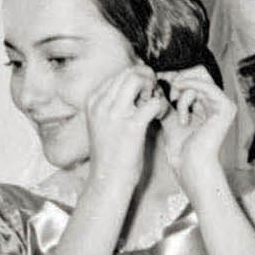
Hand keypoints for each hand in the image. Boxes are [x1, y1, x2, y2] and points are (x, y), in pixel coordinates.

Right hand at [84, 65, 166, 193]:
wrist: (107, 181)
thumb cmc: (110, 154)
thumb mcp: (102, 123)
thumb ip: (112, 103)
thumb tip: (134, 84)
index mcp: (93, 101)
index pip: (118, 75)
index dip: (135, 78)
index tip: (143, 94)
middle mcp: (101, 104)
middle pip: (129, 73)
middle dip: (146, 79)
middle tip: (153, 95)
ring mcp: (115, 114)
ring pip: (138, 80)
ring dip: (152, 88)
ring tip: (153, 105)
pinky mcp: (132, 126)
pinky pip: (154, 102)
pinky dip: (161, 106)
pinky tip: (160, 116)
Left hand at [159, 68, 236, 196]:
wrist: (189, 166)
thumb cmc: (180, 149)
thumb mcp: (170, 117)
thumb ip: (168, 99)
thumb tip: (159, 80)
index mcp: (207, 104)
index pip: (194, 77)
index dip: (177, 75)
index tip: (160, 79)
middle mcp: (217, 102)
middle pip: (199, 71)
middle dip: (179, 77)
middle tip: (167, 90)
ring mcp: (223, 104)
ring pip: (200, 77)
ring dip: (182, 88)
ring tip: (174, 104)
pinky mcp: (225, 107)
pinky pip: (205, 85)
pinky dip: (189, 88)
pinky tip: (178, 100)